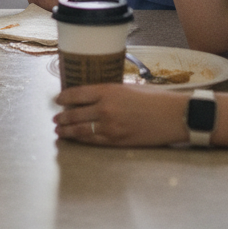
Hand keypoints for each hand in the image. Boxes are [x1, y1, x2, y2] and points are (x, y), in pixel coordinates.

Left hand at [54, 83, 187, 146]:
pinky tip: (74, 139)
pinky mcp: (117, 141)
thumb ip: (109, 92)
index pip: (77, 94)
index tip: (57, 99)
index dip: (64, 97)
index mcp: (107, 90)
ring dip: (67, 130)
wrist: (172, 116)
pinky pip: (93, 141)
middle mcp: (105, 108)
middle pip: (75, 113)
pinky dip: (81, 140)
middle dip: (62, 116)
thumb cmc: (153, 98)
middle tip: (55, 118)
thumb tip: (94, 96)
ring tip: (59, 130)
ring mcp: (110, 126)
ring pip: (80, 129)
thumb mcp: (128, 87)